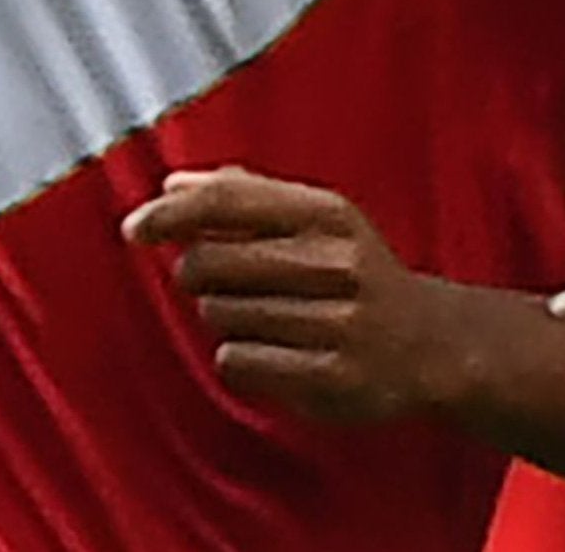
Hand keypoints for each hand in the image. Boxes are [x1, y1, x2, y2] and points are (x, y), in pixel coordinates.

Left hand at [124, 167, 448, 423]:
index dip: (170, 214)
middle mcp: (336, 263)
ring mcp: (338, 323)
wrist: (430, 344)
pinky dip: (238, 357)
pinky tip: (270, 351)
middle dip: (197, 273)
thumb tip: (170, 185)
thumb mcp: (315, 217)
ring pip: (220, 316)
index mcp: (327, 213)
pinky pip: (239, 362)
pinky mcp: (332, 378)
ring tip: (263, 316)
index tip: (134, 228)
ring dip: (222, 317)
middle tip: (219, 281)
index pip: (227, 202)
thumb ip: (243, 195)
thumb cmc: (353, 271)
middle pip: (211, 263)